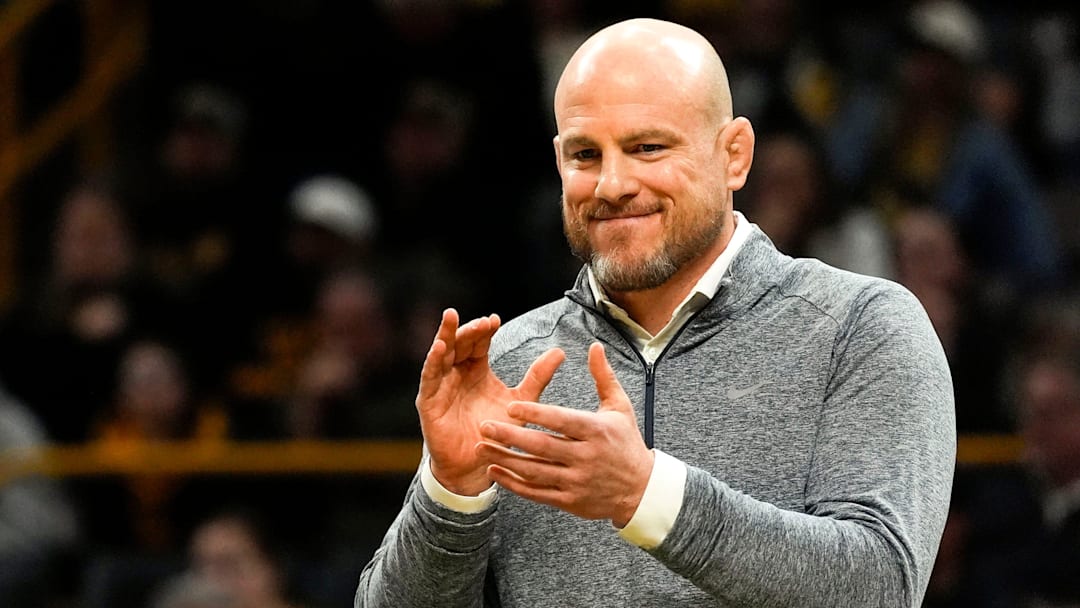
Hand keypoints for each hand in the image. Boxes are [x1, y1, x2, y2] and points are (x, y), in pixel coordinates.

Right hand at [417, 308, 564, 495]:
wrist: (478, 465)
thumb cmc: (497, 432)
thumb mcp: (521, 401)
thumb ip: (538, 377)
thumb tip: (560, 351)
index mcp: (477, 370)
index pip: (479, 342)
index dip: (485, 330)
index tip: (495, 320)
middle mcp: (458, 373)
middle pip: (460, 343)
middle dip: (469, 329)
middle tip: (483, 322)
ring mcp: (441, 385)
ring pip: (441, 353)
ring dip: (447, 335)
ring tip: (451, 317)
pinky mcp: (429, 401)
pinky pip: (429, 377)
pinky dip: (433, 360)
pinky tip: (439, 347)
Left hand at [476, 343, 653, 526]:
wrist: (641, 489)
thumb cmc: (626, 442)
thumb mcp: (619, 406)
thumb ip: (603, 376)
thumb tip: (594, 346)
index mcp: (596, 431)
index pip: (561, 421)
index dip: (535, 414)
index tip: (510, 406)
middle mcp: (585, 457)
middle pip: (541, 446)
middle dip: (510, 436)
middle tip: (484, 426)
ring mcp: (576, 482)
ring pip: (534, 471)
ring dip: (505, 460)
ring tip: (481, 448)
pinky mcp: (569, 501)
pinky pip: (536, 493)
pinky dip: (513, 484)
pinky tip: (495, 472)